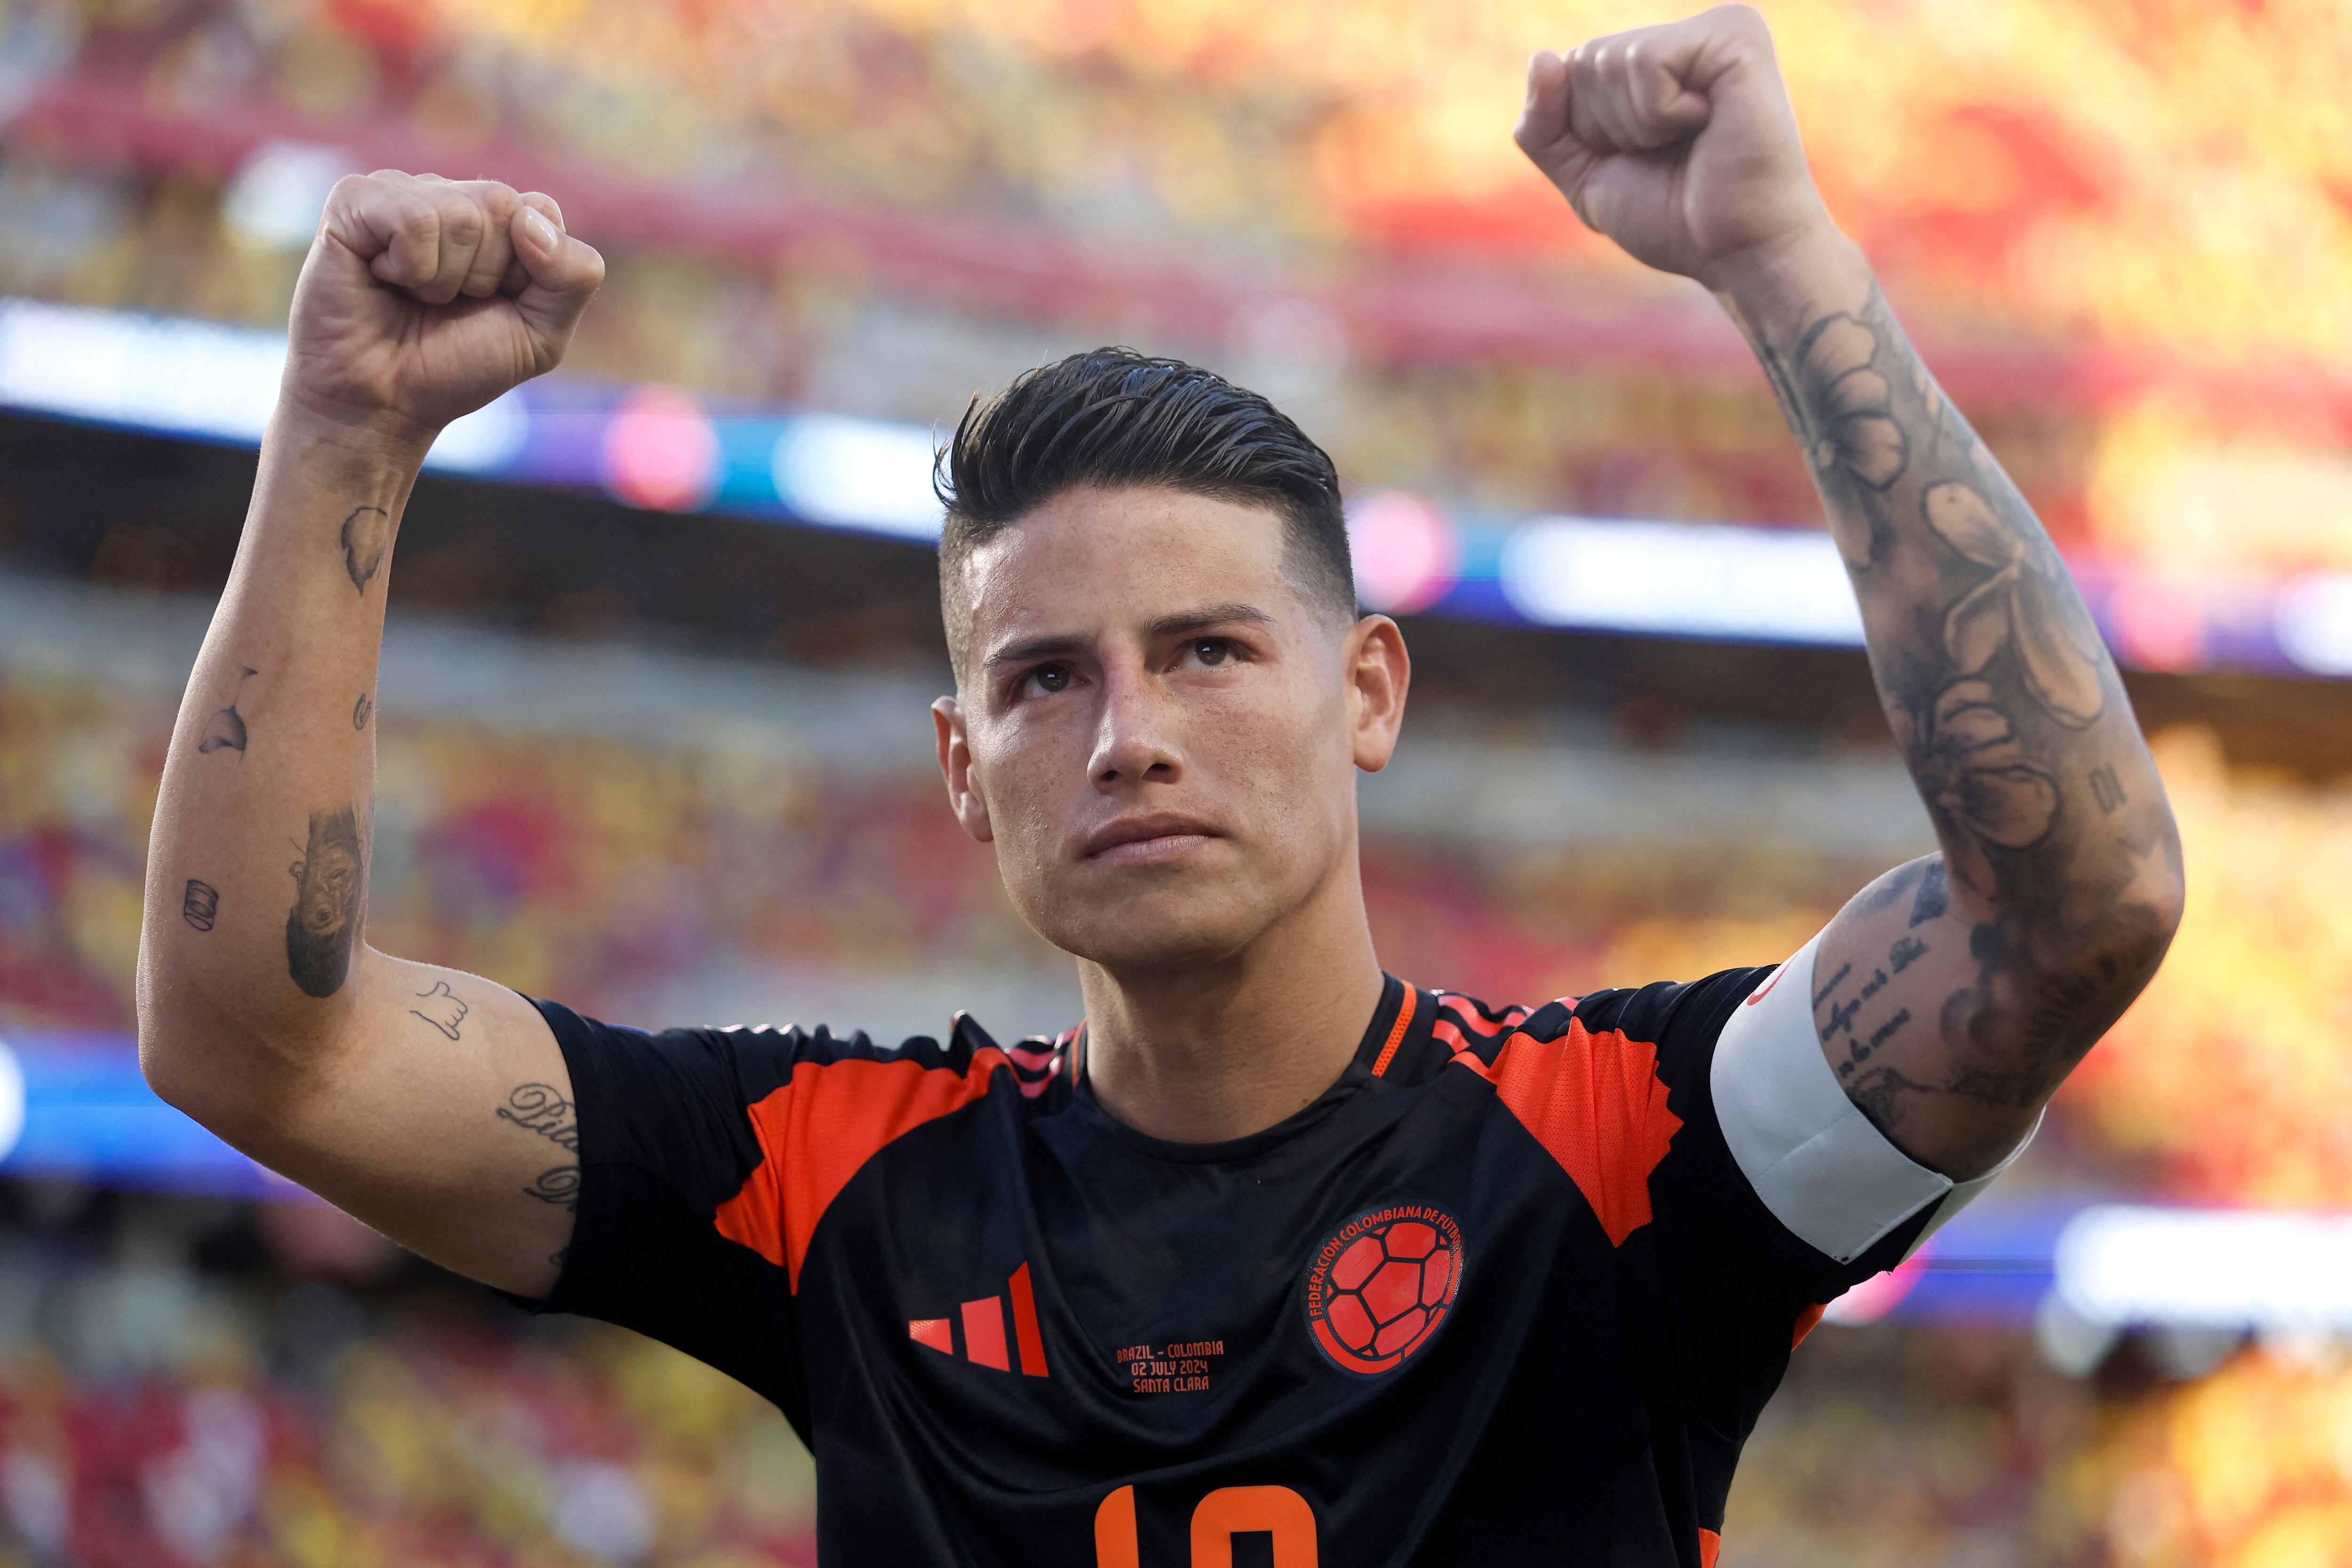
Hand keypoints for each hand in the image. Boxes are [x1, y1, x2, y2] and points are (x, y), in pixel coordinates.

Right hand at [280, 172, 604, 448]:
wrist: (383, 403)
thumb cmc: (456, 366)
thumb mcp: (542, 335)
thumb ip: (574, 277)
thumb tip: (530, 219)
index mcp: (496, 220)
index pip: (540, 210)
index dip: (525, 272)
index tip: (492, 302)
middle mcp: (448, 195)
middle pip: (502, 205)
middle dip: (485, 275)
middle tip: (447, 304)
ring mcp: (399, 191)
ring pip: (460, 214)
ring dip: (444, 279)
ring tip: (413, 296)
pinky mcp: (353, 200)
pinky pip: (413, 219)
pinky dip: (409, 266)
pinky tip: (383, 278)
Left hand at [1514, 4, 1834, 287]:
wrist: (1737, 251)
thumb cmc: (1673, 218)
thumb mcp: (1585, 175)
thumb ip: (1543, 124)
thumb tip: (1540, 56)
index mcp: (1661, 60)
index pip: (1572, 70)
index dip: (1589, 132)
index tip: (1647, 158)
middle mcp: (1690, 34)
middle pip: (1585, 61)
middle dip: (1608, 127)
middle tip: (1671, 154)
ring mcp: (1717, 27)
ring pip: (1609, 60)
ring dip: (1636, 124)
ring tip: (1692, 140)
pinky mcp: (1735, 33)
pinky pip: (1644, 60)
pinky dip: (1658, 112)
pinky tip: (1707, 123)